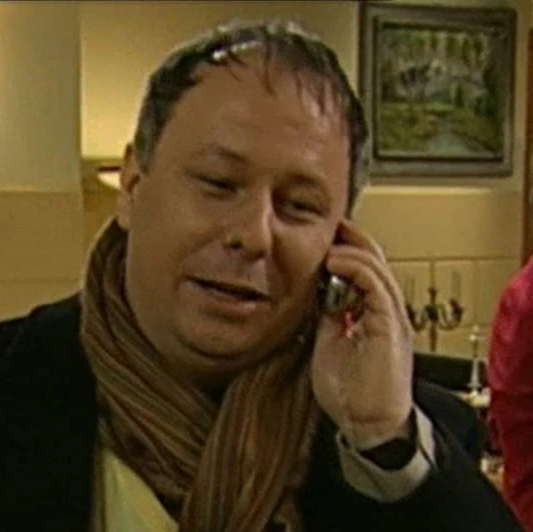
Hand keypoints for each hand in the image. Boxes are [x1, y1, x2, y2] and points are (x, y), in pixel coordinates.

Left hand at [310, 220, 413, 449]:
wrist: (368, 424)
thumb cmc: (349, 391)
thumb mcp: (328, 341)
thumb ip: (325, 315)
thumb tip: (309, 292)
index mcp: (369, 312)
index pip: (359, 268)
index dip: (341, 248)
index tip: (317, 236)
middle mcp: (383, 309)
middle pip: (371, 260)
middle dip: (348, 239)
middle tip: (323, 224)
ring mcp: (389, 316)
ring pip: (376, 267)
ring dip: (350, 249)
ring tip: (327, 238)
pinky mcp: (390, 325)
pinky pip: (377, 286)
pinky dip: (357, 268)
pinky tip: (335, 260)